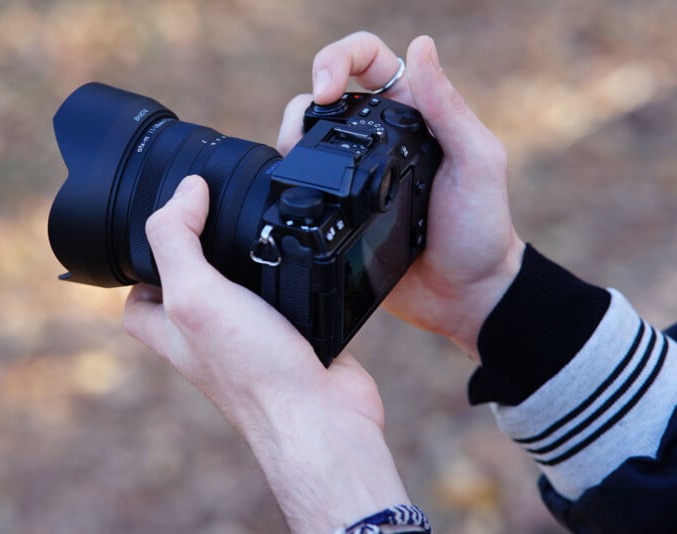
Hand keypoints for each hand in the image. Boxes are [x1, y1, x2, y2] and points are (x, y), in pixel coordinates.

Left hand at [123, 175, 409, 531]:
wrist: (320, 414)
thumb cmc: (253, 371)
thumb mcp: (194, 295)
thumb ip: (176, 239)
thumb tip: (185, 190)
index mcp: (169, 329)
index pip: (138, 291)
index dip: (144, 256)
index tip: (169, 222)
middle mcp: (205, 334)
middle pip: (191, 280)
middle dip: (204, 247)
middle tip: (218, 213)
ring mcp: (248, 334)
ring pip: (240, 283)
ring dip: (252, 256)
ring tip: (261, 225)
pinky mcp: (289, 333)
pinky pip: (282, 292)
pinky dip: (291, 271)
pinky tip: (302, 253)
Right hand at [278, 32, 524, 358]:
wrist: (463, 295)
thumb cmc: (480, 228)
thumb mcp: (476, 161)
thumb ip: (448, 107)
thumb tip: (420, 45)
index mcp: (415, 112)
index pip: (369, 61)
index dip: (338, 60)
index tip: (326, 89)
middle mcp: (380, 137)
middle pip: (326, 93)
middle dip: (305, 100)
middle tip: (305, 126)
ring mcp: (355, 174)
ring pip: (308, 135)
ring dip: (292, 137)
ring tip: (296, 161)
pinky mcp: (339, 209)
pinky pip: (306, 182)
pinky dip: (292, 177)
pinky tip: (298, 189)